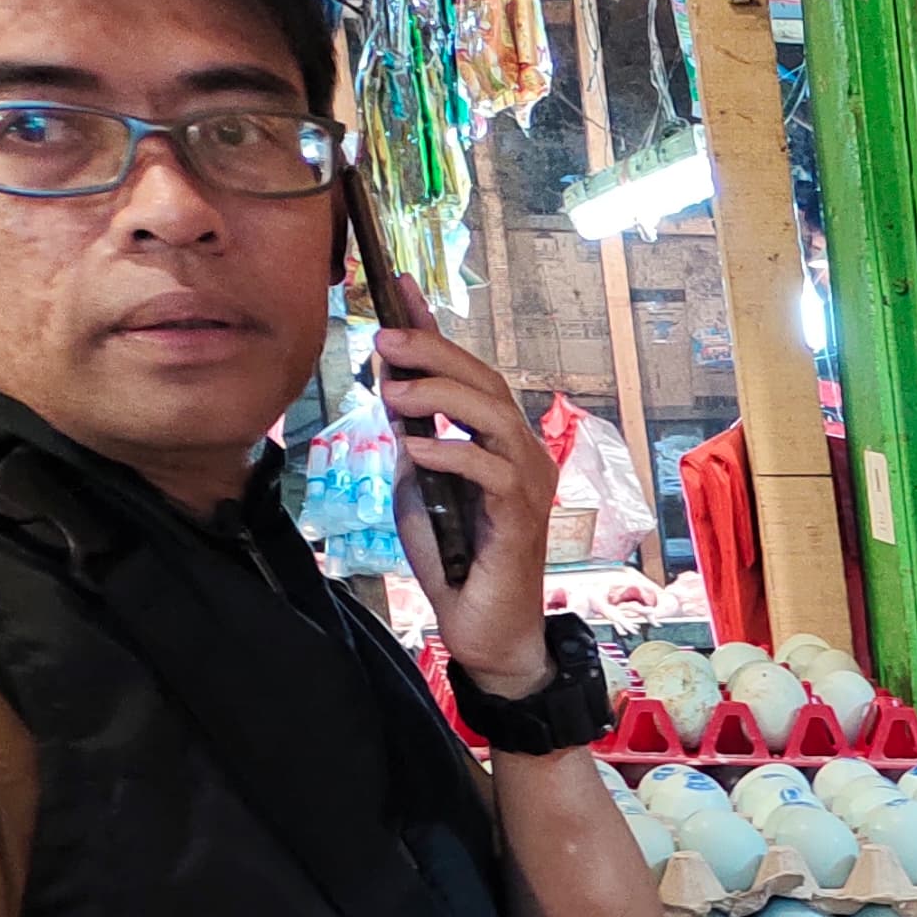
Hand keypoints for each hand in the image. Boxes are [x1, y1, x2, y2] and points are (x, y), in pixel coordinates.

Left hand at [369, 284, 558, 693]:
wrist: (481, 629)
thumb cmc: (454, 559)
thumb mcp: (421, 483)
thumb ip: (416, 436)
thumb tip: (394, 384)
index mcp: (501, 443)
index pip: (473, 373)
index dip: (438, 329)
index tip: (402, 287)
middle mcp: (524, 455)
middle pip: (488, 383)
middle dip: (435, 353)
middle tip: (387, 341)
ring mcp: (529, 485)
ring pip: (495, 417)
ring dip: (442, 396)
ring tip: (395, 393)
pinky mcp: (521, 518)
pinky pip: (490, 470)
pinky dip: (451, 452)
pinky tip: (416, 448)